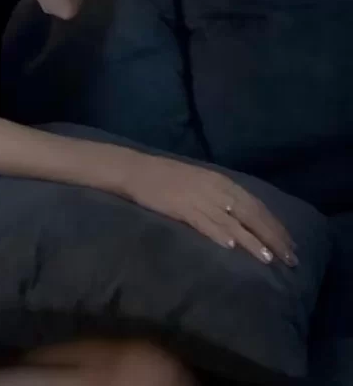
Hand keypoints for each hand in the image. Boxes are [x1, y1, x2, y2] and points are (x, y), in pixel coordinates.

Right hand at [125, 154, 296, 266]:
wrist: (138, 170)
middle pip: (251, 215)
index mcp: (222, 181)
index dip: (275, 225)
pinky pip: (204, 222)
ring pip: (232, 221)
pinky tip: (229, 245)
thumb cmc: (169, 177)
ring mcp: (199, 198)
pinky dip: (218, 233)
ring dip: (251, 240)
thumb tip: (245, 216)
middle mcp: (216, 189)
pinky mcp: (182, 207)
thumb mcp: (202, 181)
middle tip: (290, 259)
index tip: (291, 244)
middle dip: (272, 237)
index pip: (257, 205)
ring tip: (268, 259)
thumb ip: (223, 196)